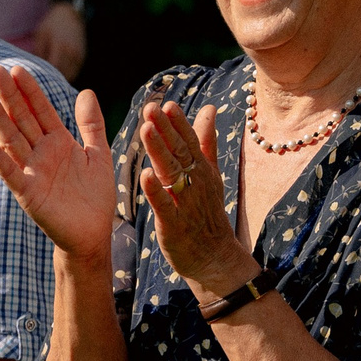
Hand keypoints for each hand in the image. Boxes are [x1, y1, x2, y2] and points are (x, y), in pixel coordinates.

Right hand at [0, 65, 117, 260]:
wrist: (93, 234)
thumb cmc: (95, 196)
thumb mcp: (98, 154)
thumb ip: (91, 125)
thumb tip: (86, 91)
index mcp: (58, 142)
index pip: (41, 110)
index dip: (30, 91)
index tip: (17, 68)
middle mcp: (41, 153)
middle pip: (22, 119)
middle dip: (10, 95)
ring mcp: (32, 171)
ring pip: (12, 138)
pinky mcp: (28, 192)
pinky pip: (9, 170)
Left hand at [30, 1, 88, 78]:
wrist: (71, 15)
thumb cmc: (51, 24)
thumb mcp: (41, 35)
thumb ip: (38, 53)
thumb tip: (34, 70)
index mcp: (60, 46)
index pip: (52, 69)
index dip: (43, 77)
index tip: (34, 84)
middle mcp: (72, 53)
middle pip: (61, 75)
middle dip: (51, 81)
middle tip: (38, 87)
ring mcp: (78, 56)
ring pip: (68, 76)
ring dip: (58, 81)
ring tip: (47, 84)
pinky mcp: (81, 58)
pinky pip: (73, 72)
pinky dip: (64, 76)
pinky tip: (55, 77)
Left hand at [137, 100, 259, 303]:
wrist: (214, 257)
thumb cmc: (207, 213)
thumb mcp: (210, 174)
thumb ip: (206, 141)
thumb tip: (210, 108)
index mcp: (202, 170)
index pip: (190, 141)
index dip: (178, 122)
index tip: (166, 103)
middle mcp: (196, 183)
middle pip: (179, 152)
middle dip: (165, 130)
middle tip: (151, 108)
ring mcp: (186, 203)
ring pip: (171, 173)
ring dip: (159, 151)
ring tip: (146, 130)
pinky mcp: (174, 224)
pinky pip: (164, 205)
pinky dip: (156, 190)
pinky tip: (146, 175)